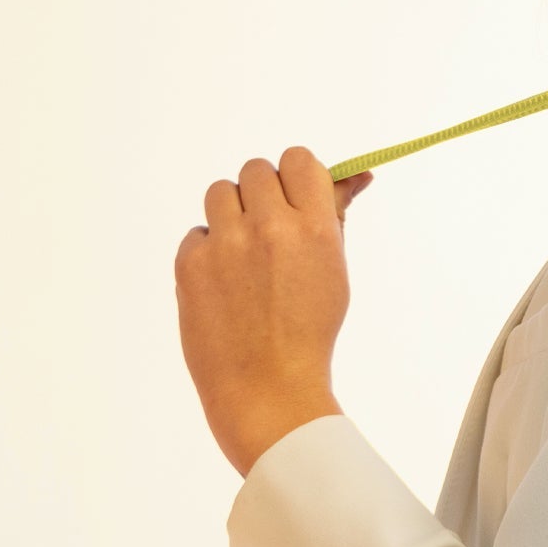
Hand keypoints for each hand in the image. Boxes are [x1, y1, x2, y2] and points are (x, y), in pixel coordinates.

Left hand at [175, 147, 374, 477]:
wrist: (268, 387)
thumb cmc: (310, 328)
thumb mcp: (335, 269)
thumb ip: (336, 215)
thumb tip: (358, 174)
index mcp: (314, 228)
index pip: (299, 159)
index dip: (297, 175)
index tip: (296, 195)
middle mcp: (269, 228)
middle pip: (257, 170)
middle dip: (264, 194)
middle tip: (270, 230)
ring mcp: (225, 245)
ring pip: (220, 191)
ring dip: (232, 213)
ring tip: (244, 252)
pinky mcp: (190, 264)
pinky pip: (197, 233)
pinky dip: (210, 250)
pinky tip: (226, 284)